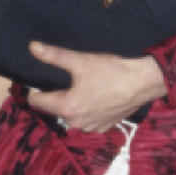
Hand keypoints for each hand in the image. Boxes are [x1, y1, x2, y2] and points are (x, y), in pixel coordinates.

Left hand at [27, 47, 165, 132]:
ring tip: (82, 88)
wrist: (142, 83)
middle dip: (55, 96)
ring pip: (70, 116)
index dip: (35, 90)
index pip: (36, 102)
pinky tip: (96, 98)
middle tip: (66, 81)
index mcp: (66, 107)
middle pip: (53, 109)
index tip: (40, 80)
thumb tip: (33, 47)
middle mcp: (76, 122)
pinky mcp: (104, 127)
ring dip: (72, 105)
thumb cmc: (111, 71)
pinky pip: (87, 120)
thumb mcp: (80, 61)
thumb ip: (54, 56)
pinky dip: (87, 111)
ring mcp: (91, 127)